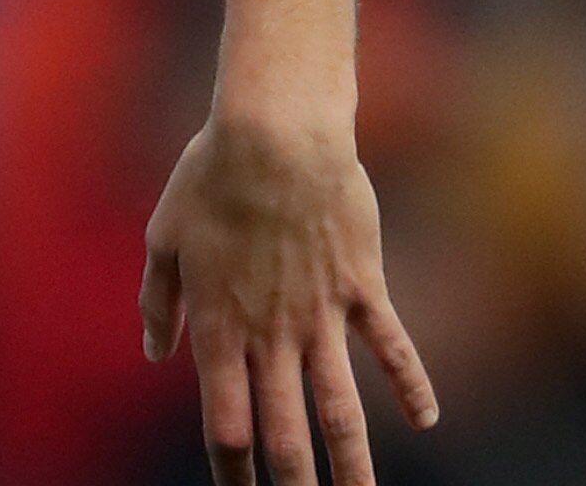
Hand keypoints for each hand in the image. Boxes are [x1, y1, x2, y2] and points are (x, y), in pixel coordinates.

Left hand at [139, 113, 436, 485]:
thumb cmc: (209, 177)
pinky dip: (412, 383)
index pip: (226, 424)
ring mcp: (321, 316)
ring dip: (354, 464)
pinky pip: (392, 347)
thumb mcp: (162, 237)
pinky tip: (427, 419)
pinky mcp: (362, 287)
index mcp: (219, 329)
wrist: (275, 133)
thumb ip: (159, 302)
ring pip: (342, 410)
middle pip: (285, 434)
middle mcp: (271, 336)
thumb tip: (158, 355)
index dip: (233, 470)